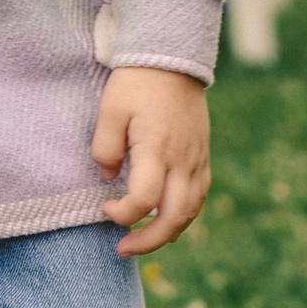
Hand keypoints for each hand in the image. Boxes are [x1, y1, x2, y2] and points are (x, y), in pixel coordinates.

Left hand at [92, 66, 210, 256]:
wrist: (172, 57)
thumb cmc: (136, 82)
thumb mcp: (110, 108)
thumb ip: (105, 147)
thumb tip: (108, 179)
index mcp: (157, 149)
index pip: (144, 200)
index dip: (122, 214)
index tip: (104, 208)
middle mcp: (183, 159)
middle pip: (174, 216)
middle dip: (149, 241)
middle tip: (122, 250)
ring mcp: (197, 158)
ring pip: (191, 210)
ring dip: (168, 232)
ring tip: (143, 241)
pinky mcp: (203, 154)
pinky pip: (200, 195)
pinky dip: (184, 214)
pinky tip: (167, 218)